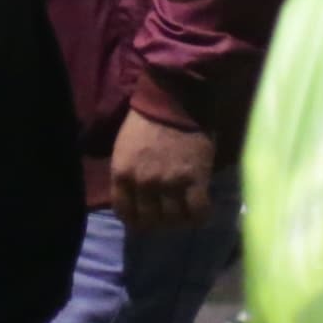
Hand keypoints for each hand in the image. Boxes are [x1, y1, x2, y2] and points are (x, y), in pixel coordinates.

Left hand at [110, 111, 218, 231]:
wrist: (174, 100)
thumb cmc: (146, 121)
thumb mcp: (124, 149)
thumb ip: (128, 175)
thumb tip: (135, 199)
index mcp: (122, 174)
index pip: (125, 213)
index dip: (135, 221)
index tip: (145, 218)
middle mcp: (143, 183)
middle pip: (150, 221)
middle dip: (159, 221)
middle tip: (168, 214)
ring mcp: (170, 183)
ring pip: (174, 220)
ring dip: (180, 220)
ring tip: (185, 212)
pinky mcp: (195, 180)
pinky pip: (198, 212)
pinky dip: (200, 216)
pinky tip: (200, 211)